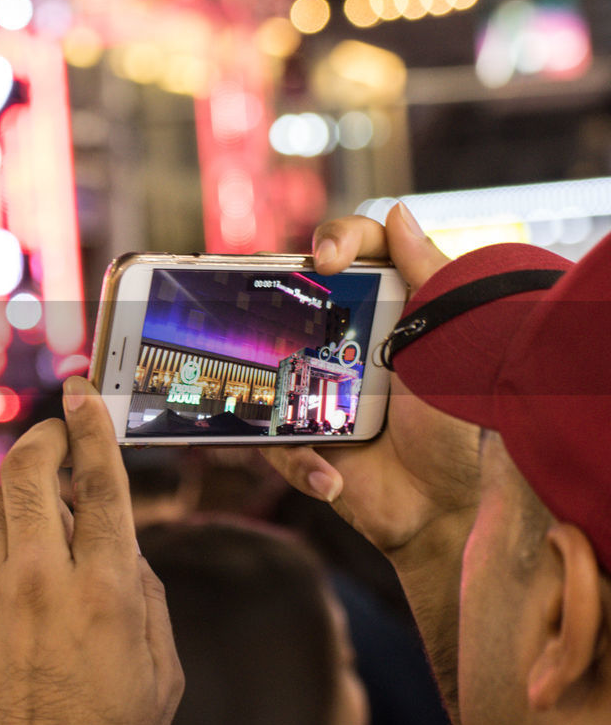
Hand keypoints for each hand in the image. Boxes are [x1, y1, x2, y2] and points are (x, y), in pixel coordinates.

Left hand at [0, 377, 183, 724]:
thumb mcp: (161, 670)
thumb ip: (145, 592)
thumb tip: (121, 542)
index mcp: (107, 591)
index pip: (102, 485)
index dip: (94, 430)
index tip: (85, 396)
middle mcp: (44, 581)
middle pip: (33, 473)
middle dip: (45, 437)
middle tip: (57, 432)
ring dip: (21, 496)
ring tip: (41, 518)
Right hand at [262, 204, 478, 556]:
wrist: (447, 511)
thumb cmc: (460, 426)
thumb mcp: (453, 346)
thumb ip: (432, 278)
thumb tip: (400, 213)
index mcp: (384, 309)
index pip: (354, 251)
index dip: (336, 239)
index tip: (326, 261)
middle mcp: (344, 340)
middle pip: (291, 298)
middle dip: (271, 307)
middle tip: (271, 320)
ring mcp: (315, 388)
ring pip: (264, 371)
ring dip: (281, 401)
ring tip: (315, 431)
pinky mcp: (298, 437)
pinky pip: (273, 442)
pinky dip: (301, 463)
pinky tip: (333, 477)